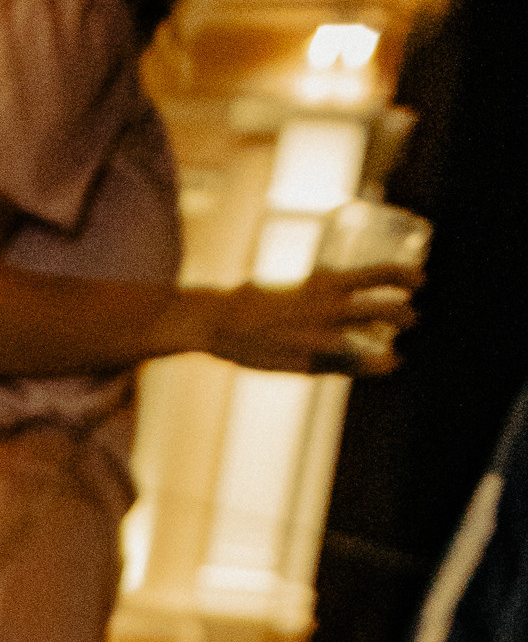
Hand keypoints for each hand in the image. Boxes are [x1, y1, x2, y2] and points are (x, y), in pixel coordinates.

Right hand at [206, 265, 415, 378]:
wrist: (219, 320)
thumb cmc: (252, 301)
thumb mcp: (296, 288)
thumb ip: (320, 294)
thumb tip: (338, 293)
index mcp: (326, 281)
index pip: (379, 274)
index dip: (405, 276)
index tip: (421, 279)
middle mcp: (329, 308)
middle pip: (383, 309)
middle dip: (404, 315)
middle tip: (414, 318)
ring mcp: (320, 338)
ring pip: (370, 343)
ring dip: (390, 348)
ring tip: (400, 352)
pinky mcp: (308, 363)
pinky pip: (348, 367)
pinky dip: (370, 367)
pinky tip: (386, 366)